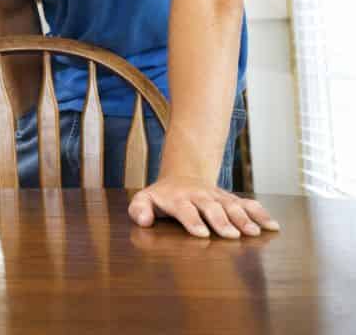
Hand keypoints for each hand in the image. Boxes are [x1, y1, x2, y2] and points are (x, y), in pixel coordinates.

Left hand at [128, 175, 279, 237]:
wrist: (181, 177)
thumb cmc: (162, 196)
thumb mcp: (144, 199)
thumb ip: (139, 209)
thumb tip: (144, 221)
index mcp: (178, 198)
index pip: (185, 209)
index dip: (193, 221)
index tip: (202, 234)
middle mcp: (200, 196)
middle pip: (212, 208)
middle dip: (222, 220)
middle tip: (232, 235)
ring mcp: (217, 196)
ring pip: (232, 205)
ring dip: (244, 218)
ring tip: (254, 232)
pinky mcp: (230, 199)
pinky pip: (247, 204)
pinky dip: (260, 213)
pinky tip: (273, 225)